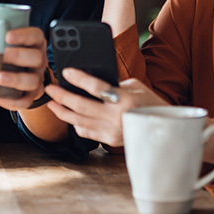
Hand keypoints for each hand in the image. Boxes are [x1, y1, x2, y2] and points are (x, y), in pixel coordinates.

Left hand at [0, 25, 48, 110]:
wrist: (20, 72)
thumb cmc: (8, 51)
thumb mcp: (7, 40)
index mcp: (35, 43)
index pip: (35, 35)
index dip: (23, 35)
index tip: (6, 35)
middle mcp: (40, 59)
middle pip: (37, 57)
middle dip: (16, 56)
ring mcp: (37, 77)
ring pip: (33, 80)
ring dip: (15, 79)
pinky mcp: (32, 94)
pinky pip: (26, 100)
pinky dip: (13, 101)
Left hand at [45, 68, 167, 146]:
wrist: (163, 129)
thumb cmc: (150, 102)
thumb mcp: (136, 87)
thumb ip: (114, 84)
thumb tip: (90, 82)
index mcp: (125, 99)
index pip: (97, 87)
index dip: (79, 79)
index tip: (65, 72)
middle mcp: (117, 117)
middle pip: (81, 105)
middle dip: (62, 96)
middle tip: (49, 88)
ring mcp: (112, 131)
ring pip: (79, 121)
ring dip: (62, 111)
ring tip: (52, 103)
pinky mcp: (110, 141)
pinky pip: (86, 132)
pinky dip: (75, 123)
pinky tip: (68, 116)